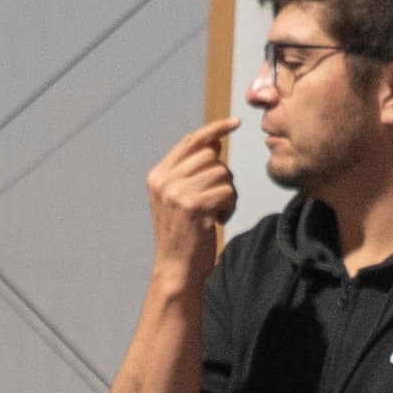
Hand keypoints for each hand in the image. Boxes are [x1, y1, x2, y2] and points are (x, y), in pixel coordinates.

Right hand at [147, 118, 239, 265]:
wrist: (176, 269)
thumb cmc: (184, 235)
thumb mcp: (180, 199)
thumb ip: (193, 170)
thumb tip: (215, 142)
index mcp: (157, 176)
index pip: (190, 141)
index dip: (214, 129)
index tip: (235, 123)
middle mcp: (164, 181)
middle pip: (210, 157)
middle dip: (222, 176)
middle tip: (217, 200)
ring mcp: (177, 192)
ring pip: (222, 173)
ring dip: (228, 193)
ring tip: (215, 212)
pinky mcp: (194, 205)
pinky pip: (227, 191)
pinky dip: (229, 206)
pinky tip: (217, 220)